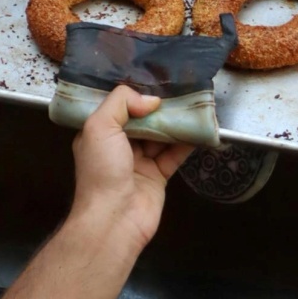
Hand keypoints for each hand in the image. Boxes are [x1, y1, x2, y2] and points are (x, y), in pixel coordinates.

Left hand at [70, 86, 193, 253]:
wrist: (113, 220)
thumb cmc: (101, 171)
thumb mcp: (99, 127)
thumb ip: (121, 103)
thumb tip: (151, 100)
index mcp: (99, 135)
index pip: (116, 108)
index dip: (132, 95)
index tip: (152, 78)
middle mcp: (118, 147)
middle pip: (142, 120)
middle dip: (158, 106)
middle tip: (179, 88)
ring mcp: (139, 162)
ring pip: (160, 135)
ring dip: (175, 121)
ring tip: (193, 102)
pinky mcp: (158, 176)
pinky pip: (174, 154)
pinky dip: (186, 141)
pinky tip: (199, 127)